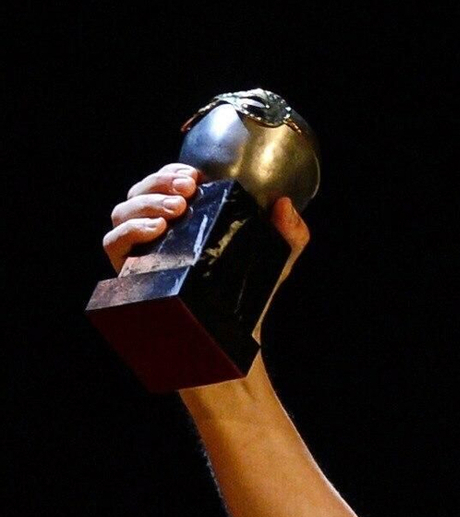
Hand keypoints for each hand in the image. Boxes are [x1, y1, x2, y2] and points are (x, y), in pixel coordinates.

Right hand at [103, 164, 308, 325]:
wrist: (235, 344)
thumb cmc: (247, 299)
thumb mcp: (273, 262)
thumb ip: (289, 235)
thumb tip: (285, 204)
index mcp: (179, 222)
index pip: (162, 183)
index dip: (171, 172)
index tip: (194, 176)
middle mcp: (154, 235)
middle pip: (139, 192)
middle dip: (160, 183)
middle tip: (188, 192)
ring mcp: (139, 255)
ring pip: (122, 212)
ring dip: (146, 203)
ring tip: (176, 211)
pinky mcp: (130, 277)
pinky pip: (113, 245)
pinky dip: (130, 231)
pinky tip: (156, 230)